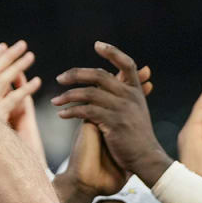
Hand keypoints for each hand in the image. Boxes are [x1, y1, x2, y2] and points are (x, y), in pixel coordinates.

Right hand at [0, 40, 44, 156]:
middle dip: (7, 56)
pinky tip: (38, 82)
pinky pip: (12, 101)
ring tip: (32, 56)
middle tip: (23, 44)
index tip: (4, 45)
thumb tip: (12, 81)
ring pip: (1, 81)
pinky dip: (25, 90)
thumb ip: (0, 99)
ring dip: (17, 66)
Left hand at [51, 42, 171, 185]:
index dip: (112, 52)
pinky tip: (62, 115)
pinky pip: (86, 111)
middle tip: (60, 78)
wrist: (146, 158)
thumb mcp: (135, 111)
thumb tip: (107, 84)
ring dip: (68, 96)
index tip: (97, 44)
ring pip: (89, 93)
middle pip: (100, 75)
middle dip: (76, 74)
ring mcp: (122, 108)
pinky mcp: (113, 123)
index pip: (126, 63)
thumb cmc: (137, 137)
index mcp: (135, 91)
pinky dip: (71, 112)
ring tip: (55, 101)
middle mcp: (130, 96)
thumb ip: (123, 96)